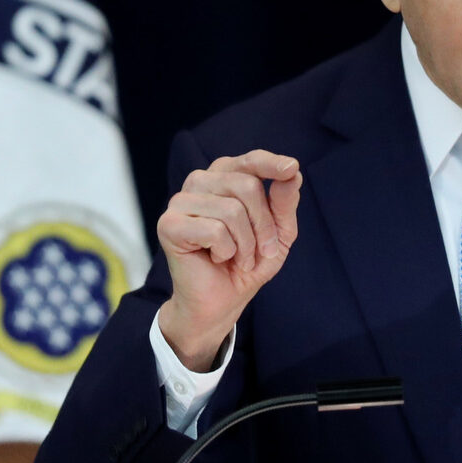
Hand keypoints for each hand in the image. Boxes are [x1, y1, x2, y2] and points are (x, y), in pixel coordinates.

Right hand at [155, 150, 301, 369]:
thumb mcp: (278, 234)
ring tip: (237, 257)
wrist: (222, 301)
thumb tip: (293, 173)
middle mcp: (200, 182)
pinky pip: (215, 230)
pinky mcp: (168, 224)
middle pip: (247, 186)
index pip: (250, 161)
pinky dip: (226, 251)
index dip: (271, 163)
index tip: (292, 168)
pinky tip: (216, 258)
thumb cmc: (247, 263)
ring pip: (232, 210)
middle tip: (261, 250)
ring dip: (245, 244)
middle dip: (263, 225)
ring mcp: (180, 201)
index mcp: (224, 177)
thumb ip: (284, 204)